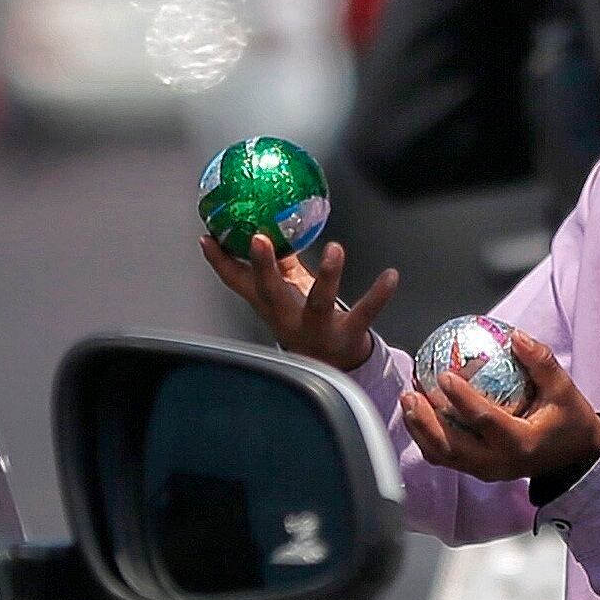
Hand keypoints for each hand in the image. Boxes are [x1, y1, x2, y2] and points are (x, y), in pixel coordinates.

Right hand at [200, 235, 397, 372]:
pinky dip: (378, 295)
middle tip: (258, 239)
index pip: (238, 282)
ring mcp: (317, 327)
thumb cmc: (307, 322)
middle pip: (270, 292)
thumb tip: (257, 230)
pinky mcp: (348, 334)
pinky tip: (390, 276)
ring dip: (327, 276)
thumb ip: (276, 265)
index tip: (209, 237)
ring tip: (335, 250)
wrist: (333, 368)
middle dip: (263, 267)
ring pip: (318, 303)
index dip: (221, 261)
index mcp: (271, 305)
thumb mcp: (286, 294)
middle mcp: (288, 317)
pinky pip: (364, 314)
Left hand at [401, 328, 599, 489]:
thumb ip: (541, 362)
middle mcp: (500, 462)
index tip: (444, 375)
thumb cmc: (568, 419)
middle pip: (453, 446)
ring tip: (408, 401)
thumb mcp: (563, 389)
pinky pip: (446, 458)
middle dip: (426, 421)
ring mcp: (487, 471)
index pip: (485, 421)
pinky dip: (427, 438)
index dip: (462, 399)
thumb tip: (515, 336)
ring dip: (420, 430)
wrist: (573, 457)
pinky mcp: (478, 471)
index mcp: (521, 443)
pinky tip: (417, 415)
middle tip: (412, 392)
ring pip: (444, 456)